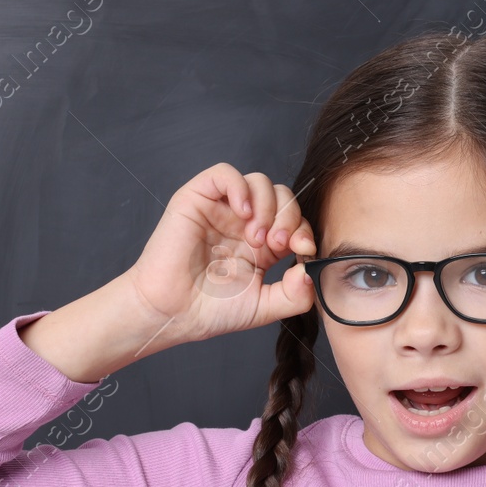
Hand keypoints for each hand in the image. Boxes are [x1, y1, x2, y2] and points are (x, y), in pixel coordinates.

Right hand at [124, 162, 318, 346]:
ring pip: (259, 182)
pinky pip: (224, 174)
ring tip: (254, 236)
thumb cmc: (210, 310)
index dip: (304, 231)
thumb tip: (312, 271)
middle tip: (276, 244)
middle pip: (282, 197)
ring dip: (267, 206)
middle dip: (288, 217)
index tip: (303, 250)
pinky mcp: (198, 199)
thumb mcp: (263, 307)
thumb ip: (295, 295)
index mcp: (263, 246)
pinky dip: (239, 187)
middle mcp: (244, 224)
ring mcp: (223, 210)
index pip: (295, 222)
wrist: (172, 312)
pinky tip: (242, 213)